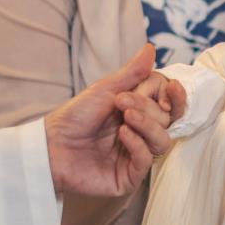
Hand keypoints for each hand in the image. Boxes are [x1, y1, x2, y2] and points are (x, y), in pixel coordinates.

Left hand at [45, 45, 175, 196]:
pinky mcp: (129, 176)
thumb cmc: (75, 117)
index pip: (171, 105)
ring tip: (125, 117)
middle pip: (167, 120)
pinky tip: (122, 134)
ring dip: (147, 124)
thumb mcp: (105, 89)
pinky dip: (137, 144)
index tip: (170, 87)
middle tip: (122, 101)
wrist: (50, 145)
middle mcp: (142, 134)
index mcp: (140, 113)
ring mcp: (136, 155)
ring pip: (162, 141)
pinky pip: (146, 160)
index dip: (174, 96)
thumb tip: (150, 47)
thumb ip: (132, 72)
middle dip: (147, 107)